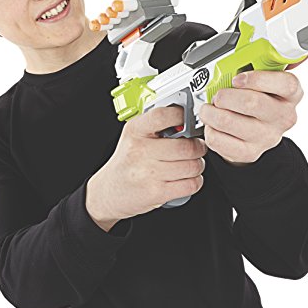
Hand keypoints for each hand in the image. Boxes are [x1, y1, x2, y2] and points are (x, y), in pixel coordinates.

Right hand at [86, 106, 207, 228]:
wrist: (109, 191)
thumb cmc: (127, 162)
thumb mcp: (134, 137)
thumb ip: (157, 126)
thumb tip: (188, 119)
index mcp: (135, 131)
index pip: (162, 116)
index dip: (181, 115)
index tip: (189, 119)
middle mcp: (140, 150)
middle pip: (186, 146)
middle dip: (198, 147)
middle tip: (197, 148)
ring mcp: (148, 173)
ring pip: (192, 166)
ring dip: (198, 165)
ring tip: (191, 164)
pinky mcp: (156, 192)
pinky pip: (190, 184)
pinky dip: (195, 181)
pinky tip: (188, 178)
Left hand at [198, 70, 303, 165]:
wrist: (253, 135)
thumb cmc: (256, 100)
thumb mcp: (263, 80)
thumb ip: (259, 63)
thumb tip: (251, 40)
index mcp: (291, 94)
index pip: (286, 84)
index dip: (258, 79)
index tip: (238, 77)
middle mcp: (283, 117)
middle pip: (252, 103)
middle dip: (226, 95)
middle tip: (217, 94)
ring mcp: (267, 137)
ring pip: (229, 121)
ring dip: (211, 112)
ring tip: (209, 109)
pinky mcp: (249, 152)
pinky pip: (219, 139)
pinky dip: (209, 130)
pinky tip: (212, 125)